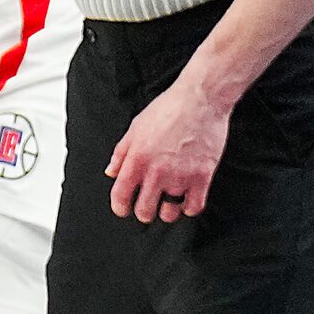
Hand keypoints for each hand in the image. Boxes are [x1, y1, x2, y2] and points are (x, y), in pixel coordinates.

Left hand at [107, 74, 229, 221]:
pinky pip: (194, 207)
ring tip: (168, 203)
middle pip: (145, 211)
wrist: (200, 100)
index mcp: (136, 160)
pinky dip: (189, 209)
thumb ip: (121, 153)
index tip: (123, 209)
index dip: (120, 208)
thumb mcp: (135, 128)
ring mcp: (180, 176)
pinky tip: (186, 201)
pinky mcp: (202, 177)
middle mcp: (156, 172)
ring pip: (169, 213)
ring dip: (167, 212)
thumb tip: (111, 171)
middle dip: (144, 212)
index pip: (120, 197)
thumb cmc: (168, 109)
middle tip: (147, 206)